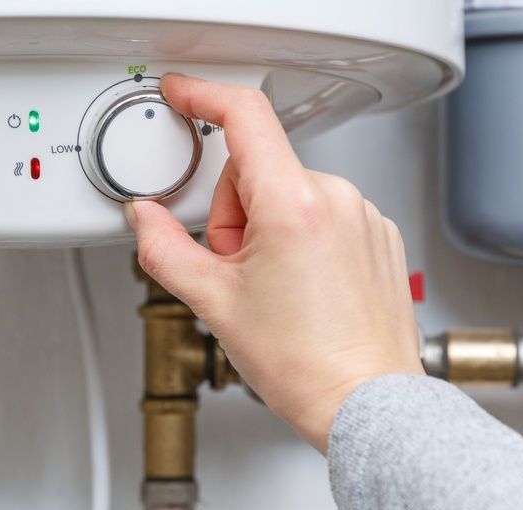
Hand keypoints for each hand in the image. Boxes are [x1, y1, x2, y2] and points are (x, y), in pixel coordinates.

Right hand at [126, 73, 423, 451]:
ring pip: (289, 195)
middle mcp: (337, 199)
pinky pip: (323, 216)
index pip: (243, 116)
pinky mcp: (379, 237)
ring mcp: (363, 217)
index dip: (203, 96)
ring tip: (275, 290)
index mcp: (293, 205)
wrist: (365, 403)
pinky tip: (304, 291)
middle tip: (238, 273)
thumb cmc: (304, 364)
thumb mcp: (213, 303)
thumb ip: (164, 249)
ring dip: (268, 229)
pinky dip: (303, 241)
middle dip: (234, 215)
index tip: (182, 94)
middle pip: (258, 171)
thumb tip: (143, 219)